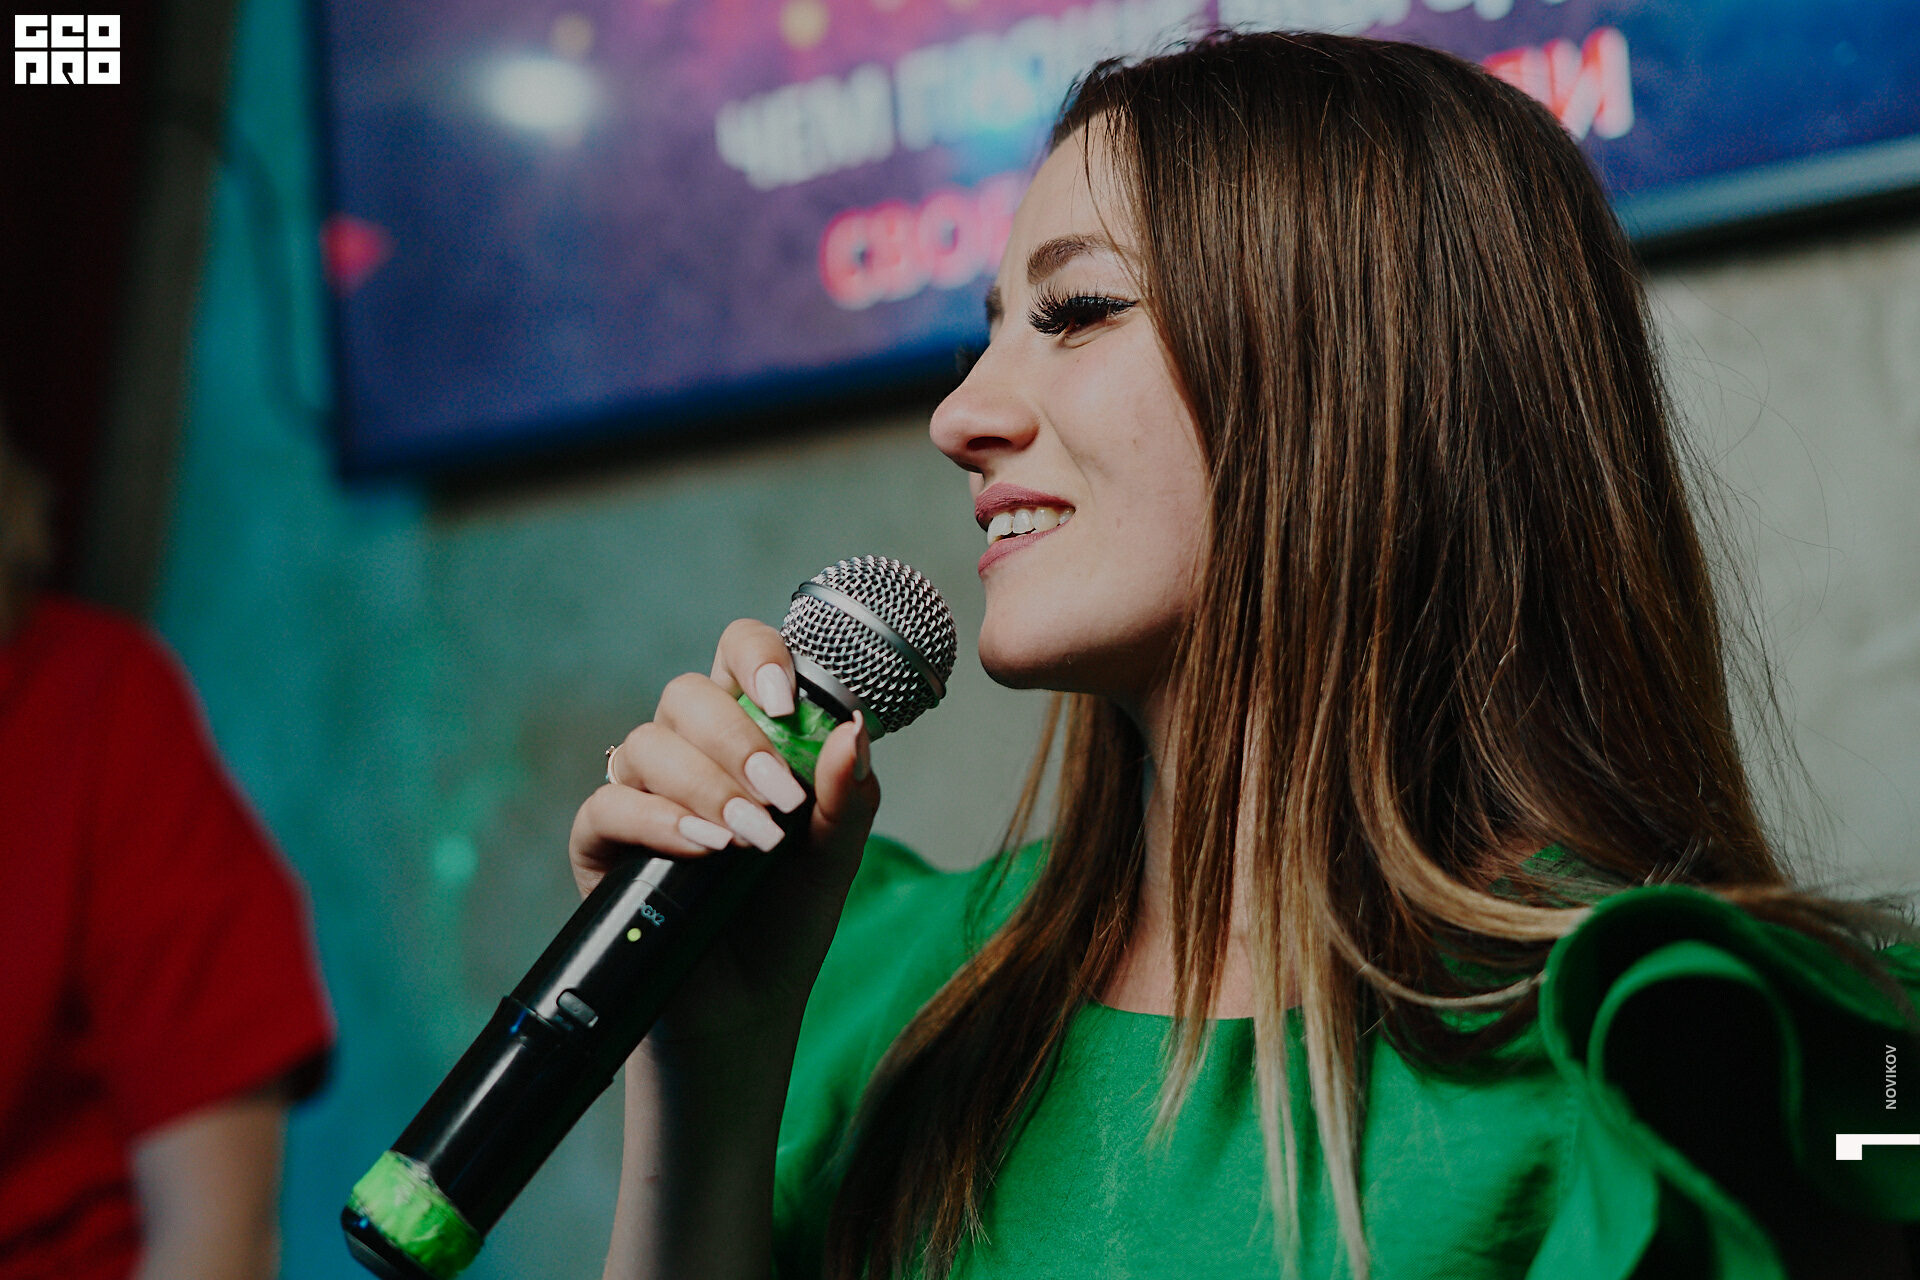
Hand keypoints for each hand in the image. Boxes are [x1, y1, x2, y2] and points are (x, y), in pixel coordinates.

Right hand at [568, 619, 878, 1050]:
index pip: (739, 654)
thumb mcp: (835, 855)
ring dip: (707, 785)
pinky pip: (610, 804)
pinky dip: (659, 820)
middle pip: (687, 693)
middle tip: (781, 797)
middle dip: (736, 739)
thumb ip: (848, 794)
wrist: (748, 1004)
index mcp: (745, 730)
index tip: (786, 699)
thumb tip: (854, 728)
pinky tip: (704, 848)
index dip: (758, 656)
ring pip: (648, 744)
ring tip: (751, 838)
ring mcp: (639, 792)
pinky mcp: (601, 842)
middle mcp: (686, 750)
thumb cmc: (789, 916)